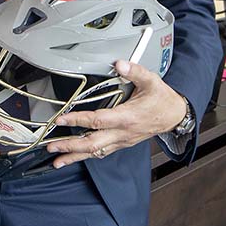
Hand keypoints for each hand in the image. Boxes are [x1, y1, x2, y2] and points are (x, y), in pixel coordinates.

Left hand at [46, 59, 186, 167]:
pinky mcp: (121, 143)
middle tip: (51, 146)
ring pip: (96, 152)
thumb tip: (119, 64)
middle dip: (70, 146)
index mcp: (127, 117)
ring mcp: (122, 140)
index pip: (97, 120)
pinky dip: (86, 156)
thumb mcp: (150, 80)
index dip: (77, 120)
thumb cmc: (161, 99)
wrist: (174, 115)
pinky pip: (102, 152)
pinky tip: (74, 158)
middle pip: (93, 143)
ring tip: (57, 160)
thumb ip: (134, 71)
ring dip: (75, 156)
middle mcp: (122, 132)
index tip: (61, 119)